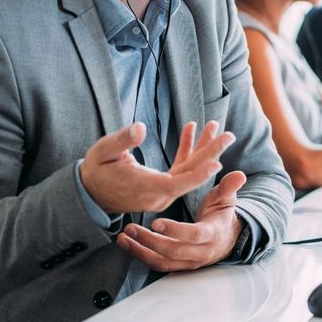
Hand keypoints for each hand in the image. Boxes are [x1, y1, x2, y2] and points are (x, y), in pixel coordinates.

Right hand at [80, 121, 234, 213]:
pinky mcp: (163, 187)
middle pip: (191, 174)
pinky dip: (188, 150)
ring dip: (203, 149)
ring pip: (189, 171)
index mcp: (146, 187)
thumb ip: (122, 141)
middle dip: (211, 154)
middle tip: (229, 135)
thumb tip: (141, 128)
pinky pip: (181, 169)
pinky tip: (192, 129)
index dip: (198, 174)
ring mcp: (164, 192)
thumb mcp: (103, 152)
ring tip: (216, 127)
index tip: (217, 163)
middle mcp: (160, 194)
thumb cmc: (96, 171)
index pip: (177, 182)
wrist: (92, 193)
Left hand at [116, 170, 247, 271]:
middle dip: (150, 241)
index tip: (157, 222)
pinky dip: (141, 256)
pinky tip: (126, 244)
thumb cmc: (221, 216)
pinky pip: (158, 265)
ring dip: (140, 251)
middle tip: (131, 228)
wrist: (225, 240)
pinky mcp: (178, 266)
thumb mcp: (226, 200)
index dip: (176, 231)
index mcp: (213, 234)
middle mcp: (201, 252)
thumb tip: (239, 175)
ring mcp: (189, 262)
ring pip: (163, 262)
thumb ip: (228, 187)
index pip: (194, 235)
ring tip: (123, 237)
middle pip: (174, 252)